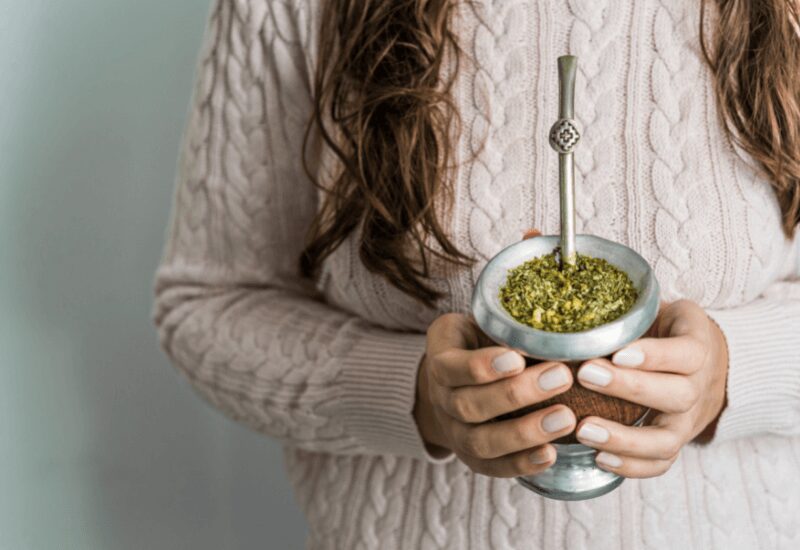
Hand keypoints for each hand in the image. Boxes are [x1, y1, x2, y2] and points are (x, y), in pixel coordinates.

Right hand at [413, 313, 576, 476]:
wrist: (455, 380)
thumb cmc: (481, 342)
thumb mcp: (483, 322)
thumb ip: (509, 324)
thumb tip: (564, 322)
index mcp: (441, 357)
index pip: (451, 367)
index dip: (482, 366)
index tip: (518, 357)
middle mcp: (441, 398)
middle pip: (469, 406)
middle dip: (516, 394)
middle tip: (561, 377)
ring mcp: (454, 432)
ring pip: (480, 442)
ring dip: (524, 433)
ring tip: (566, 418)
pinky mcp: (472, 457)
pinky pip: (492, 467)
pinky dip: (522, 464)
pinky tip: (552, 454)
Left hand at [573, 299, 728, 477]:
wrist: (709, 362)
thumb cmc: (666, 329)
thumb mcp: (657, 307)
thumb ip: (627, 304)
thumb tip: (569, 293)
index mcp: (697, 347)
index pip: (684, 353)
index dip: (653, 355)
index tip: (616, 351)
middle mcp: (697, 386)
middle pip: (676, 394)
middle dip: (629, 387)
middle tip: (586, 375)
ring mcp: (687, 421)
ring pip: (667, 439)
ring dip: (625, 438)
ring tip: (584, 430)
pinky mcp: (675, 443)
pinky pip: (660, 464)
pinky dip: (632, 467)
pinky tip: (598, 458)